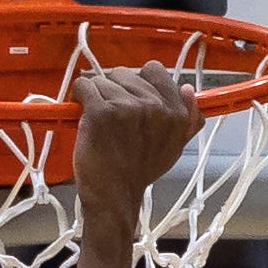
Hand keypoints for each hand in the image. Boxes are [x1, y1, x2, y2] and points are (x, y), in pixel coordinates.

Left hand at [72, 64, 201, 244]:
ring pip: (102, 80)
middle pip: (125, 73)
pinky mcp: (101, 111)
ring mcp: (127, 108)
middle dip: (115, 90)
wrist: (114, 196)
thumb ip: (186, 119)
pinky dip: (79, 96)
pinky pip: (84, 86)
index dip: (138, 83)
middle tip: (114, 117)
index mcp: (176, 113)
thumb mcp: (174, 147)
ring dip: (96, 96)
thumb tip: (188, 89)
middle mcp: (155, 107)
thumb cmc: (139, 172)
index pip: (154, 70)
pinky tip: (84, 114)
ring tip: (100, 121)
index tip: (131, 100)